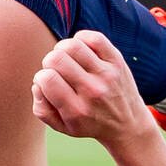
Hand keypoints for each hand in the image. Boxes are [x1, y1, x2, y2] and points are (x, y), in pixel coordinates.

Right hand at [31, 31, 158, 147]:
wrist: (128, 124)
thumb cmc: (88, 123)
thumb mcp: (62, 127)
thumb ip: (41, 109)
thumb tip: (38, 83)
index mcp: (76, 110)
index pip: (47, 79)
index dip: (40, 77)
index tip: (47, 83)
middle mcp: (92, 91)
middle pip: (56, 59)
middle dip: (49, 62)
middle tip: (56, 70)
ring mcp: (106, 74)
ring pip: (73, 45)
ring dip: (62, 49)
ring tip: (66, 59)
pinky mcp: (117, 61)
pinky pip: (94, 38)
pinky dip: (81, 39)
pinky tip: (80, 51)